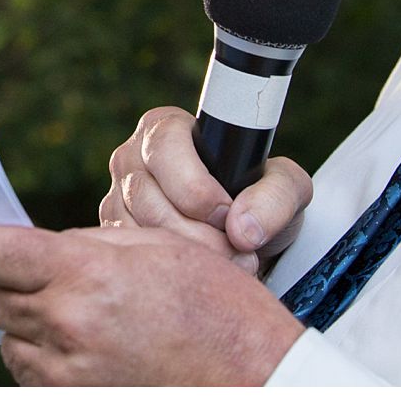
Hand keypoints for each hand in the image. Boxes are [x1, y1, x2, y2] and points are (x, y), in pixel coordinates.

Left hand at [0, 224, 303, 385]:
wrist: (252, 376)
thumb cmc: (214, 306)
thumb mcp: (156, 245)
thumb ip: (86, 242)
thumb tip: (39, 246)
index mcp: (84, 274)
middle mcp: (66, 326)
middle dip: (11, 283)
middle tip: (52, 278)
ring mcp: (66, 374)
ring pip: (9, 340)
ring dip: (29, 325)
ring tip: (80, 317)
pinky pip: (31, 376)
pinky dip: (44, 360)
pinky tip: (86, 349)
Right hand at [101, 107, 312, 273]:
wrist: (246, 238)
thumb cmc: (259, 201)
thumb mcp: (285, 189)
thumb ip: (275, 198)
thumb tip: (242, 229)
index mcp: (164, 129)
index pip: (164, 147)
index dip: (196, 187)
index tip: (227, 215)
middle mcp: (131, 158)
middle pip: (148, 196)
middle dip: (197, 233)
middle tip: (239, 253)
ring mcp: (117, 198)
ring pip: (139, 231)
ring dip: (187, 255)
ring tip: (228, 264)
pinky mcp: (114, 235)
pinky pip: (132, 256)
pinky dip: (168, 270)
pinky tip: (199, 272)